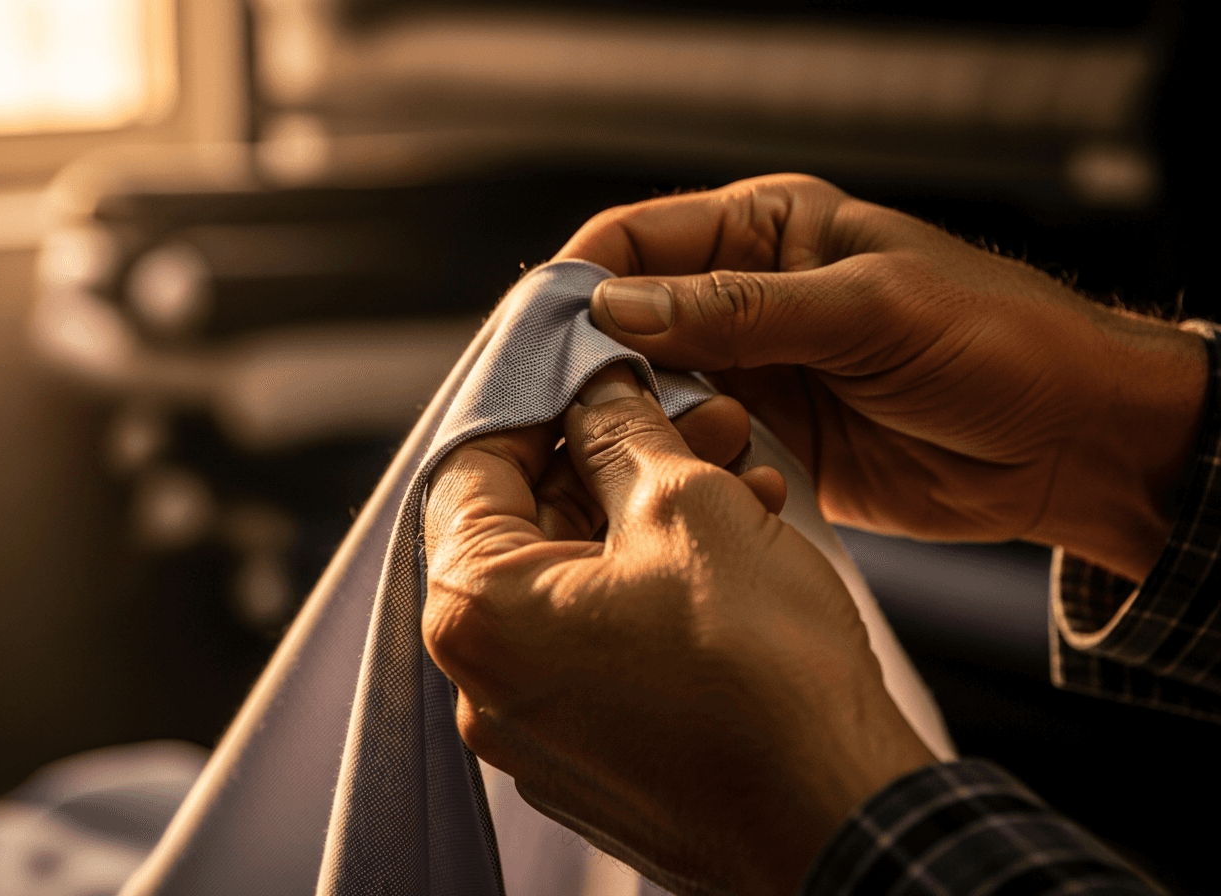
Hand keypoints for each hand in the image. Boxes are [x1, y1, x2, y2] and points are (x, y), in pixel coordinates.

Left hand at [423, 364, 935, 894]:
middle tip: (695, 417)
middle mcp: (487, 684)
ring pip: (577, 583)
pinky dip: (653, 587)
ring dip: (648, 517)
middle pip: (529, 526)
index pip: (471, 466)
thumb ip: (618, 431)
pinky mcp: (592, 760)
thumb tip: (594, 391)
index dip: (542, 403)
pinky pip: (602, 645)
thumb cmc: (758, 668)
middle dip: (614, 457)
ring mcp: (538, 732)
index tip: (600, 375)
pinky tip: (735, 543)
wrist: (837, 815)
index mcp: (479, 613)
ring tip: (737, 471)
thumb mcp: (686, 504)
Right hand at [560, 174, 1207, 581]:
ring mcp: (757, 369)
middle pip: (629, 316)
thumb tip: (614, 307)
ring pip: (652, 385)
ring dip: (628, 416)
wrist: (1071, 443)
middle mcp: (749, 296)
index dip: (576, 282)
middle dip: (585, 359)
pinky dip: (674, 461)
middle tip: (543, 411)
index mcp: (769, 230)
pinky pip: (694, 443)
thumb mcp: (868, 309)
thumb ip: (738, 309)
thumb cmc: (997, 345)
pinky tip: (673, 479)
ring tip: (610, 451)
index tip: (532, 339)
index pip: (637, 239)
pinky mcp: (771, 436)